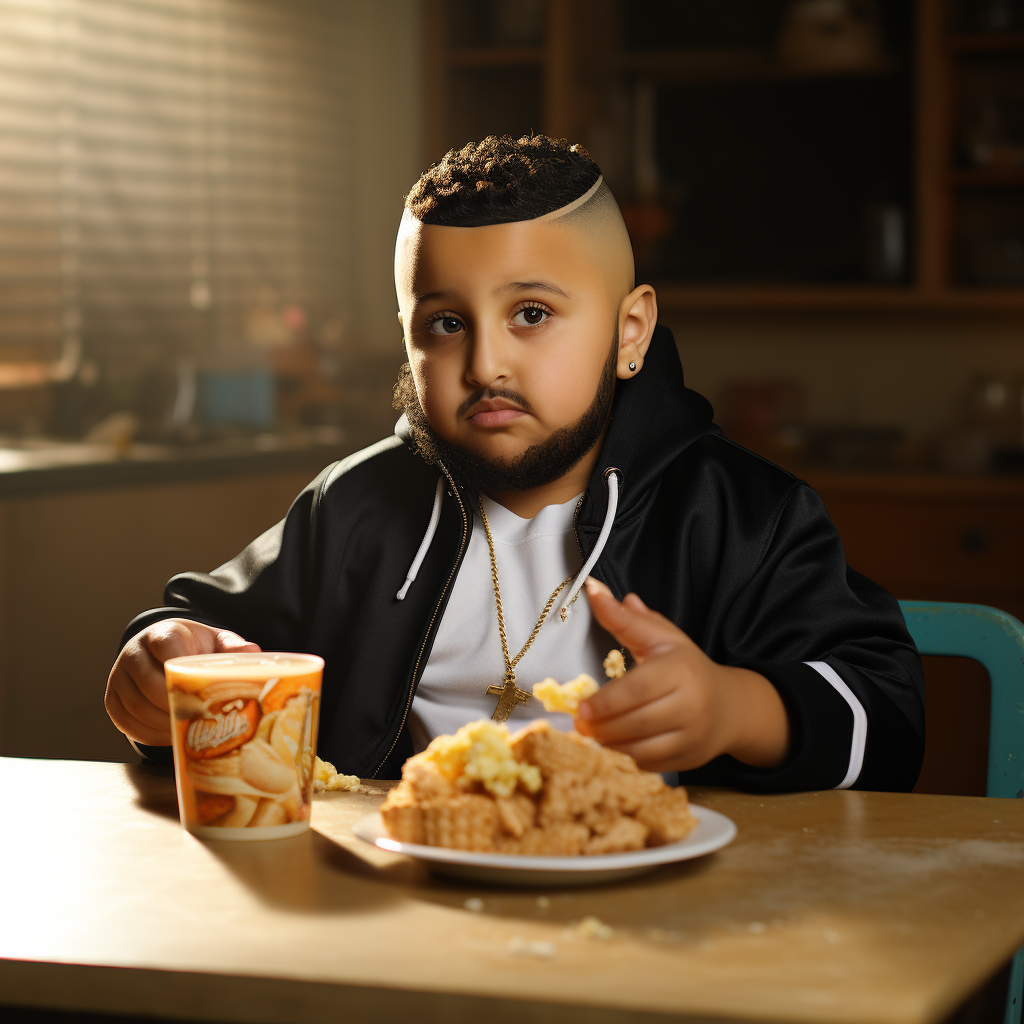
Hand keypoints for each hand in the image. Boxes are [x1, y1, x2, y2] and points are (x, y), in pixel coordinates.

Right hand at [104, 619, 259, 746]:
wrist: (163, 652)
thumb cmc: (194, 648)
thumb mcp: (215, 641)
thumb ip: (232, 647)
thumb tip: (253, 652)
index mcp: (162, 633)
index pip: (165, 646)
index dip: (181, 669)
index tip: (201, 688)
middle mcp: (134, 652)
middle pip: (149, 683)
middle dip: (174, 705)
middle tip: (198, 720)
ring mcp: (119, 676)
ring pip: (135, 706)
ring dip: (161, 724)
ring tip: (186, 732)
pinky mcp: (111, 698)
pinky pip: (124, 722)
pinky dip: (147, 734)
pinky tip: (169, 737)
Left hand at [576, 578, 789, 772]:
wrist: (730, 706)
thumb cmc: (686, 667)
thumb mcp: (661, 637)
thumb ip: (626, 619)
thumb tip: (593, 589)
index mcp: (681, 670)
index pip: (637, 689)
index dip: (606, 701)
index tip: (580, 709)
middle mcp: (692, 704)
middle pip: (637, 722)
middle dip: (603, 727)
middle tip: (579, 725)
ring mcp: (693, 736)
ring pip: (643, 749)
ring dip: (610, 746)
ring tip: (591, 738)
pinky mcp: (690, 760)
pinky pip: (651, 766)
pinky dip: (627, 760)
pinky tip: (611, 751)